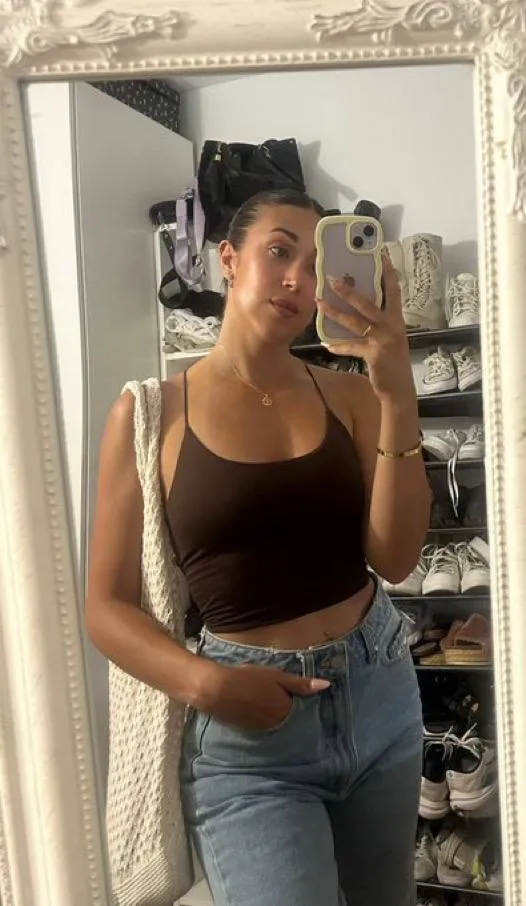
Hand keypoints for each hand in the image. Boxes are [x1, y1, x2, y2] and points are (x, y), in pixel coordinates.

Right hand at [194, 660, 329, 730]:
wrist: (216, 690)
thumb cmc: (248, 678)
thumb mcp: (277, 676)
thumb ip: (301, 684)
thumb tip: (327, 685)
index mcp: (287, 710)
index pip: (304, 712)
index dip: (304, 705)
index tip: (306, 700)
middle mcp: (278, 725)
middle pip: (292, 720)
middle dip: (294, 713)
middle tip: (291, 702)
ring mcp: (263, 729)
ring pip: (279, 724)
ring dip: (280, 717)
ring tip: (275, 705)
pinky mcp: (250, 730)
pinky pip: (266, 727)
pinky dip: (268, 720)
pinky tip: (261, 710)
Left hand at [317, 250, 414, 402]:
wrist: (399, 388)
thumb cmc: (392, 361)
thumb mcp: (390, 338)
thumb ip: (379, 323)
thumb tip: (359, 309)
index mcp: (396, 319)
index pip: (393, 290)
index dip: (388, 272)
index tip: (381, 253)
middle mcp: (392, 325)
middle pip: (368, 303)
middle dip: (349, 290)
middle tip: (332, 278)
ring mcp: (383, 339)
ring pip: (355, 322)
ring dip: (335, 313)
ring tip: (320, 303)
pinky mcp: (374, 354)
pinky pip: (351, 346)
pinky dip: (338, 345)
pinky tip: (326, 343)